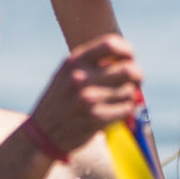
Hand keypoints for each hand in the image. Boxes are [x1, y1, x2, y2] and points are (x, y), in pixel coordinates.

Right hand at [28, 35, 142, 154]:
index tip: (130, 58)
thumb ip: (92, 62)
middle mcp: (80, 78)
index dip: (127, 50)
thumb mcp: (67, 73)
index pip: (110, 44)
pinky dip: (126, 110)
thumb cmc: (61, 100)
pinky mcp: (96, 119)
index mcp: (74, 61)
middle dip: (137, 75)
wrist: (43, 133)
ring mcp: (88, 99)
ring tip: (118, 99)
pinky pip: (126, 108)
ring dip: (129, 95)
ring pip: (130, 91)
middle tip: (135, 81)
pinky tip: (115, 111)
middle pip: (128, 69)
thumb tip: (129, 60)